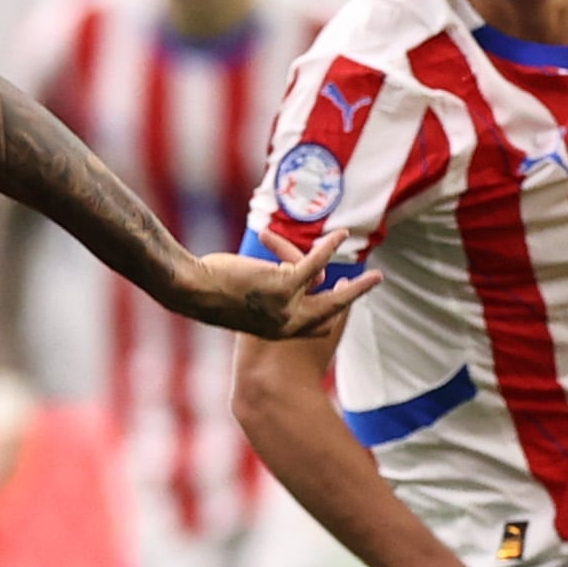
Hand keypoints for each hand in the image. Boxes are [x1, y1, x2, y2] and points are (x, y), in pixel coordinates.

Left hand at [173, 233, 379, 341]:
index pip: (315, 327)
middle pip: (333, 310)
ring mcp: (287, 306)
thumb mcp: (242, 302)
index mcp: (276, 331)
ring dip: (338, 263)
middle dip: (356, 295)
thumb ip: (263, 298)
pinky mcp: (283, 284)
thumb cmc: (207, 293)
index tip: (341, 298)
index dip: (332, 315)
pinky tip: (340, 235)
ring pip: (324, 283)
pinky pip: (315, 262)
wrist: (192, 291)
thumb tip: (272, 281)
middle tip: (375, 281)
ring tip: (346, 240)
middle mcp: (286, 324)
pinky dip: (329, 247)